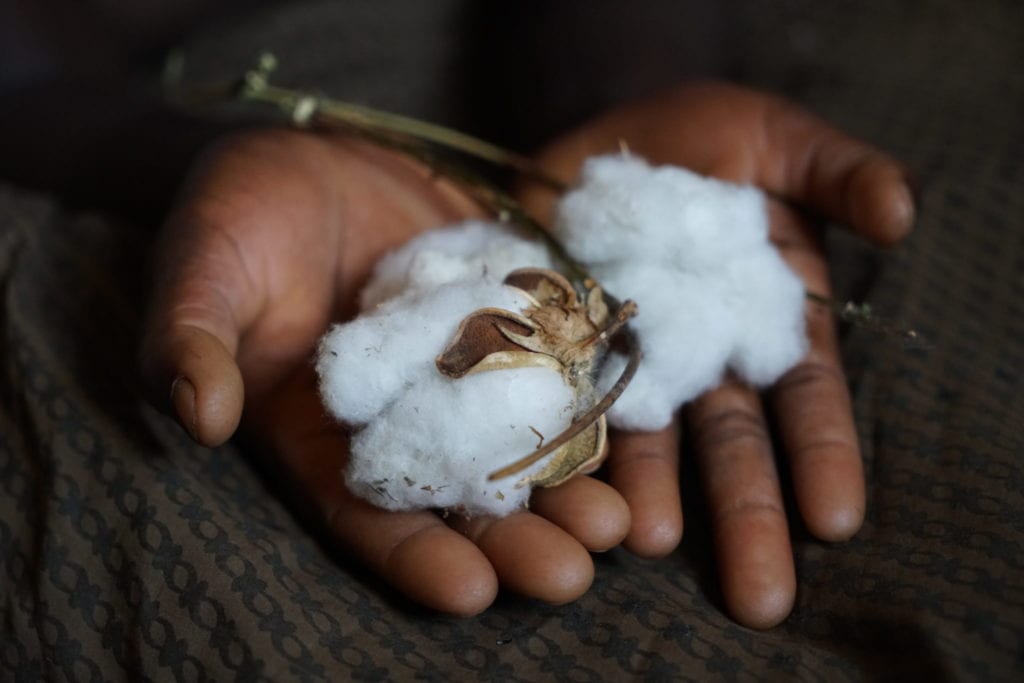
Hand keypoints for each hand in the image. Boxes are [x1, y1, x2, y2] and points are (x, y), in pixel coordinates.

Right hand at [140, 129, 633, 615]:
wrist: (315, 153)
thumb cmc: (241, 213)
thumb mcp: (204, 267)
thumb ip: (191, 340)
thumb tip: (199, 418)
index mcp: (325, 436)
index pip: (368, 515)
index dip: (415, 556)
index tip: (467, 592)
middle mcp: (406, 421)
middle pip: (463, 498)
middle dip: (516, 542)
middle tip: (571, 576)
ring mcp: (468, 372)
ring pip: (525, 446)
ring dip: (572, 489)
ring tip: (619, 527)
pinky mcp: (516, 320)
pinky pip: (563, 366)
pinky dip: (597, 400)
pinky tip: (639, 433)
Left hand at [519, 82, 914, 627]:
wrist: (603, 134)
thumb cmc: (706, 136)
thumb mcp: (780, 140)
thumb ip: (840, 173)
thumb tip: (904, 215)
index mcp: (770, 317)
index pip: (805, 396)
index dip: (821, 454)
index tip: (836, 520)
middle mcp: (706, 354)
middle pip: (731, 442)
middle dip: (746, 516)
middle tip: (761, 599)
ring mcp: (634, 356)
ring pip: (650, 437)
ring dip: (653, 495)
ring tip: (648, 546)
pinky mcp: (568, 345)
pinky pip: (571, 399)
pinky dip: (576, 443)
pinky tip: (573, 493)